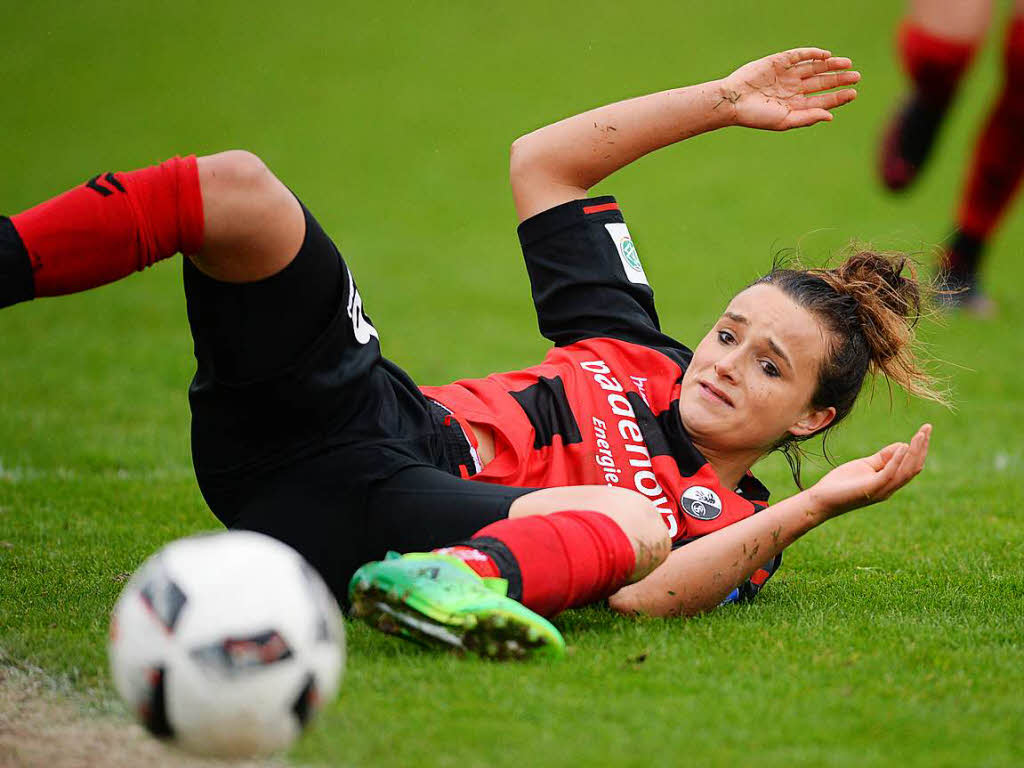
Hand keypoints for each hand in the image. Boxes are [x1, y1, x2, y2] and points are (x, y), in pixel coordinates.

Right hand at [718, 47, 859, 130]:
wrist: (734, 101)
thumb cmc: (757, 116)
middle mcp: (793, 89)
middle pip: (822, 82)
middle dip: (839, 80)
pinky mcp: (779, 61)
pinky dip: (813, 54)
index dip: (838, 97)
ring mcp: (787, 74)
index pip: (822, 100)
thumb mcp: (785, 121)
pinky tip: (826, 56)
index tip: (853, 93)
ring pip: (814, 67)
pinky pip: (800, 55)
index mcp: (795, 105)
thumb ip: (807, 118)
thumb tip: (830, 116)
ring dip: (831, 66)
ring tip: (847, 64)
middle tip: (857, 76)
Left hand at [806, 424, 931, 520]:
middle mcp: (889, 487)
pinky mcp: (870, 489)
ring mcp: (881, 490)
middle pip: (914, 467)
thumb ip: (883, 457)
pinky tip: (903, 446)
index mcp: (889, 482)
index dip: (920, 448)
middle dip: (922, 447)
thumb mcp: (865, 465)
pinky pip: (889, 474)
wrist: (821, 499)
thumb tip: (903, 445)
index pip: (911, 465)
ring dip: (915, 452)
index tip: (925, 430)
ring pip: (906, 471)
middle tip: (928, 428)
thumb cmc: (841, 483)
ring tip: (921, 434)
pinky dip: (898, 460)